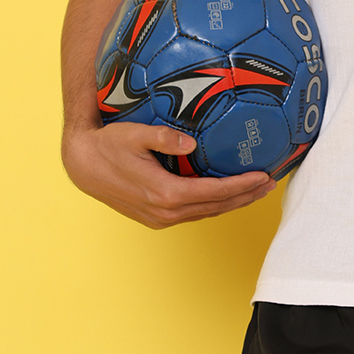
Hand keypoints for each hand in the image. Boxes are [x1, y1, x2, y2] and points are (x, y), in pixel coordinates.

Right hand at [63, 121, 275, 228]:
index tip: (264, 176)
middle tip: (271, 184)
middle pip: (217, 207)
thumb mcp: (135, 134)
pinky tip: (227, 195)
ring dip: (233, 203)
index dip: (242, 185)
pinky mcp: (156, 217)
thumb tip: (191, 141)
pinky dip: (215, 205)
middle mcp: (165, 212)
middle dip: (246, 196)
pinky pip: (193, 213)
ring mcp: (160, 218)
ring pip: (206, 213)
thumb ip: (164, 137)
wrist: (83, 166)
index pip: (215, 192)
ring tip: (256, 190)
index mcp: (165, 193)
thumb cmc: (109, 145)